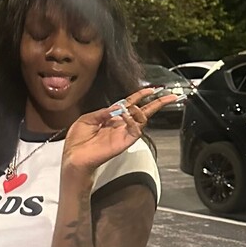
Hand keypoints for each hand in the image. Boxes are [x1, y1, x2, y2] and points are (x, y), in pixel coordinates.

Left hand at [61, 86, 178, 173]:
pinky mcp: (125, 142)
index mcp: (112, 118)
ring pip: (143, 119)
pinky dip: (133, 120)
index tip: (150, 89)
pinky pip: (136, 130)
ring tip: (134, 107)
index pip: (130, 104)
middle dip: (158, 104)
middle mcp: (121, 125)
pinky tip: (126, 115)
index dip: (140, 96)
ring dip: (141, 110)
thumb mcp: (88, 118)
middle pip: (144, 112)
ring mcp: (124, 134)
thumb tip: (117, 106)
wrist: (74, 157)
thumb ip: (103, 111)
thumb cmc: (78, 141)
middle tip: (170, 96)